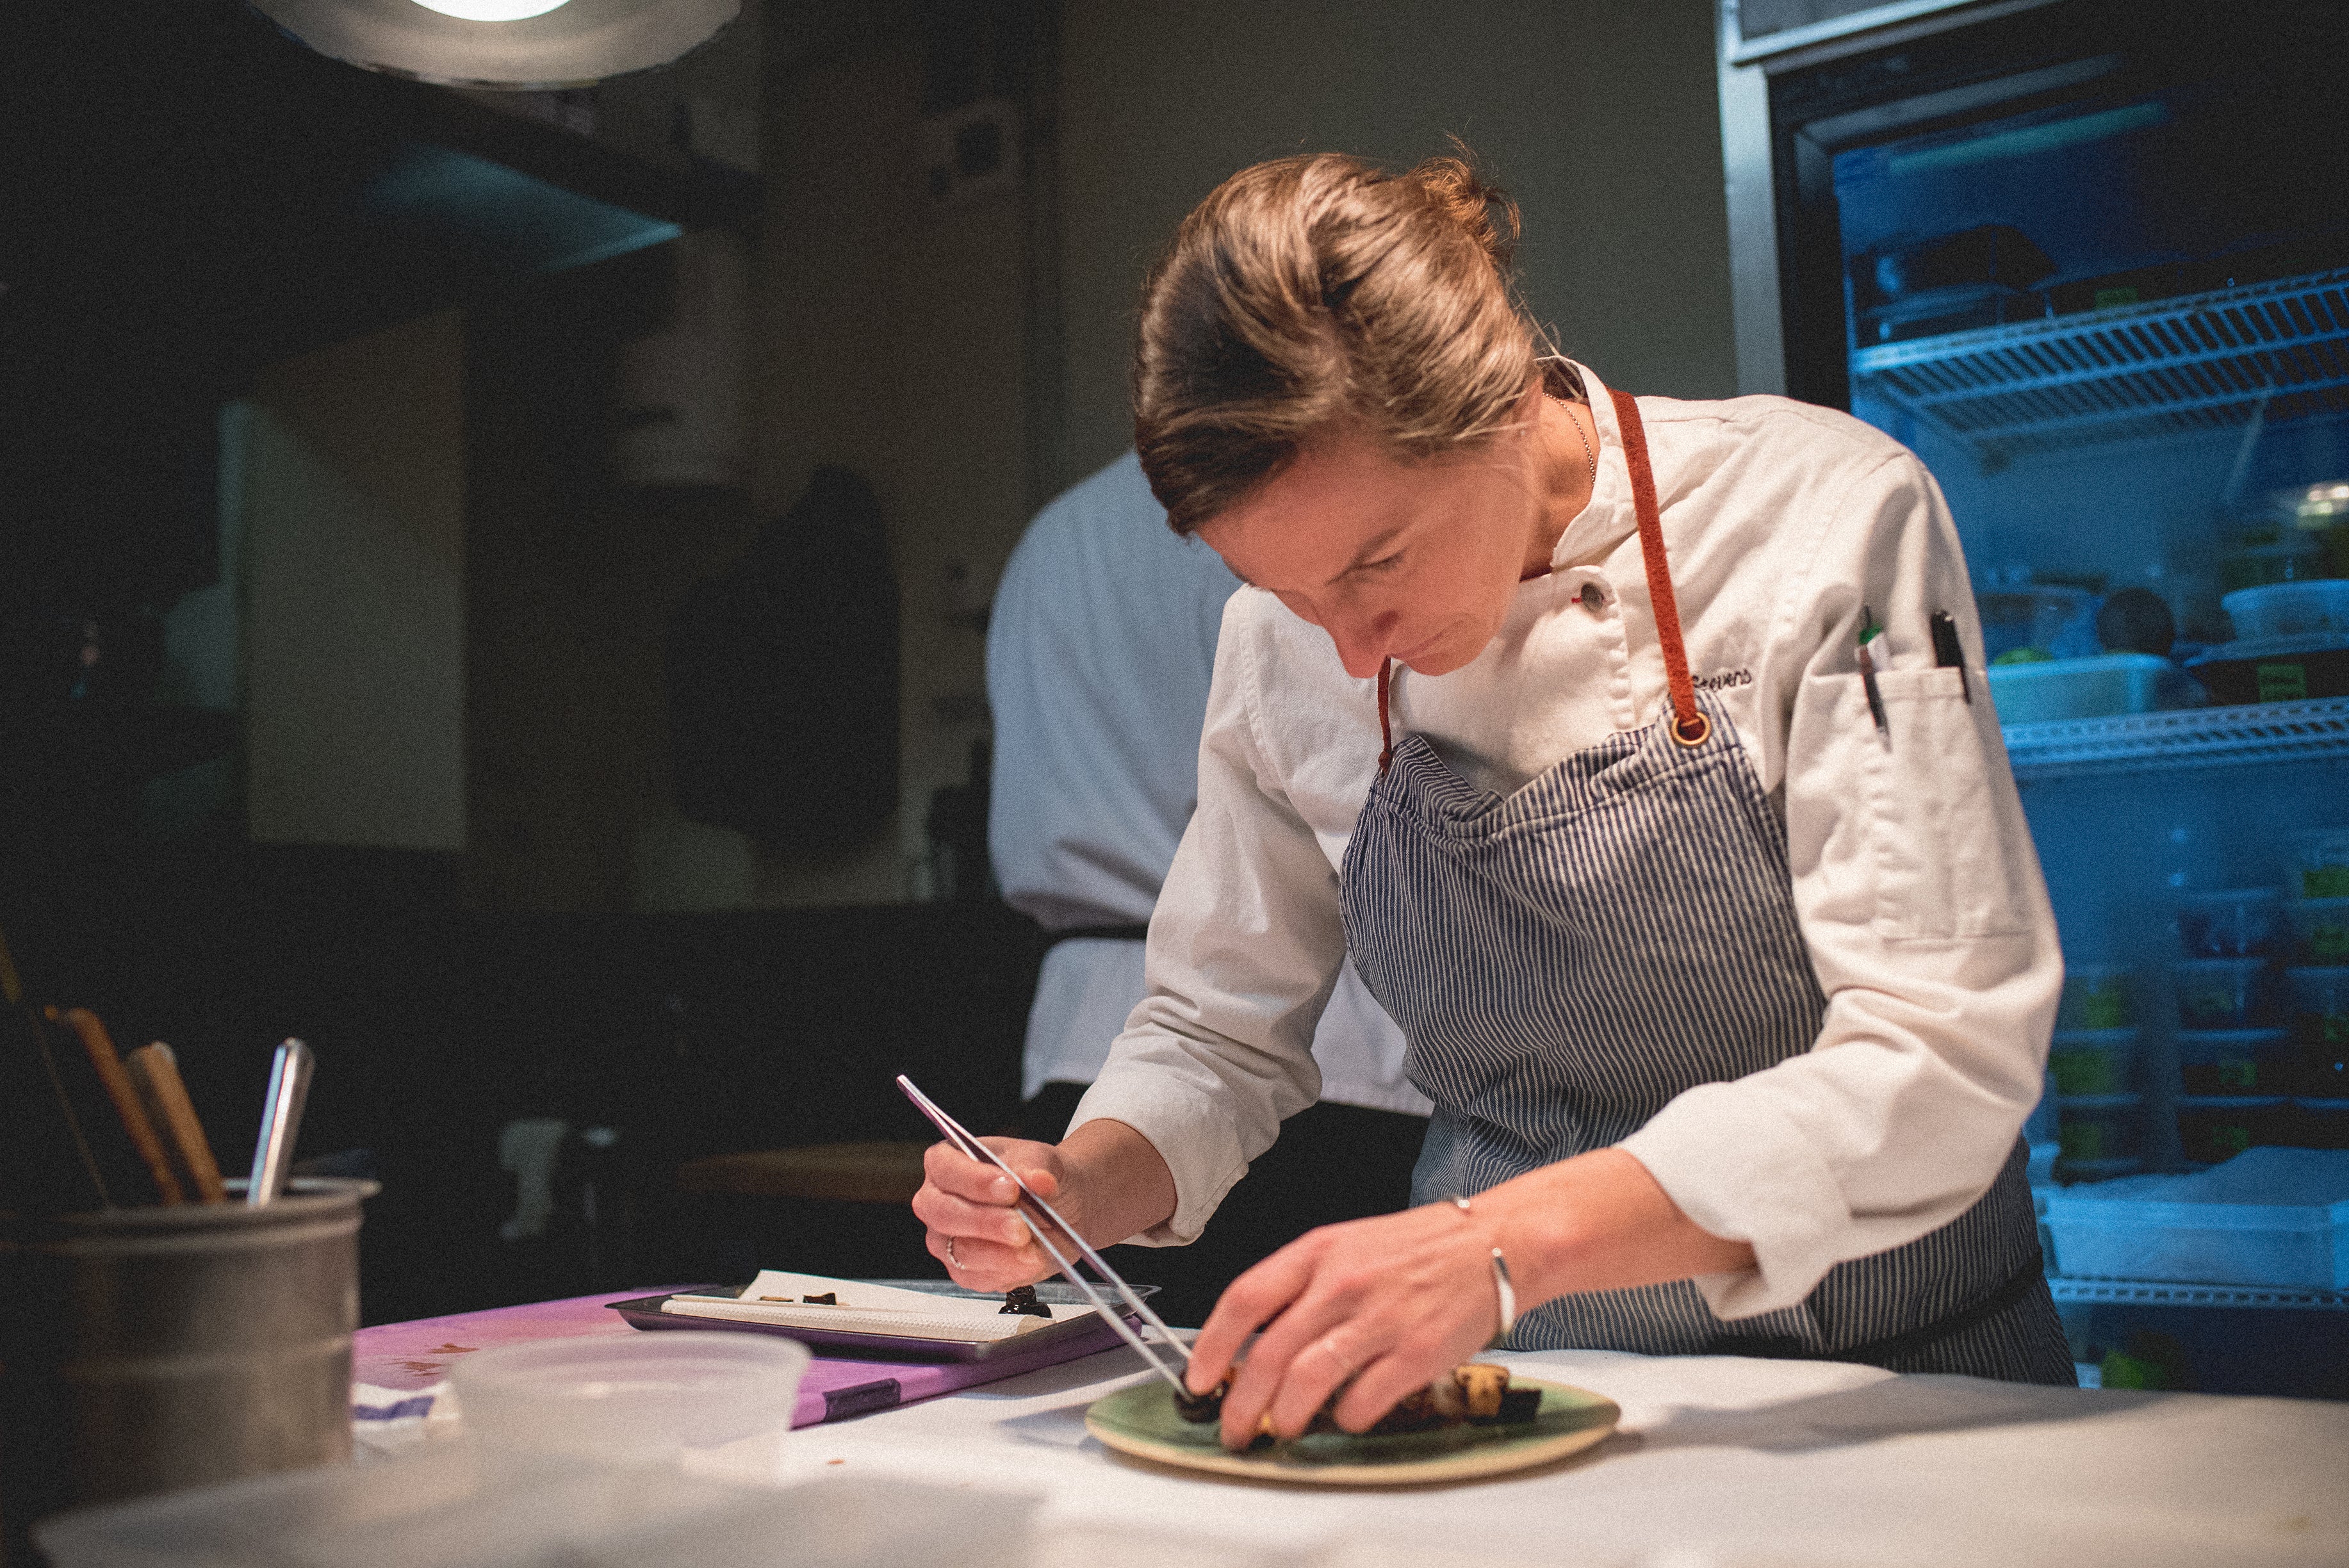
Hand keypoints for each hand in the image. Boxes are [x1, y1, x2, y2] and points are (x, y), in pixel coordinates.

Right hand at [908, 1117, 1180, 1295]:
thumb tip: (1039, 1180)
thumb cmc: (1051, 1178)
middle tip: (1023, 1226)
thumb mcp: (1053, 1165)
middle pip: (939, 1213)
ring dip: (994, 1252)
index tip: (1010, 1186)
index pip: (943, 1167)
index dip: (972, 1180)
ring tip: (1033, 1245)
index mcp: (952, 1162)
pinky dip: (1001, 1274)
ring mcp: (950, 1238)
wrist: (1066, 1205)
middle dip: (983, 1222)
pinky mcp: (966, 1268)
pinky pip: (972, 1278)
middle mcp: (942, 1200)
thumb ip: (1043, 1169)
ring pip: (953, 1250)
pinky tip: (1027, 1264)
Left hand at [1185, 1201, 1501, 1450]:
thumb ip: (1301, 1286)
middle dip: (1242, 1402)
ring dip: (1285, 1416)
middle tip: (1235, 1427)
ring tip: (1282, 1429)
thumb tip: (1257, 1340)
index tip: (1198, 1379)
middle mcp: (1343, 1283)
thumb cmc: (1419, 1248)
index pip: (1244, 1300)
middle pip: (1270, 1353)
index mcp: (1318, 1251)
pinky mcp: (1416, 1353)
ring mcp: (1380, 1318)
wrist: (1494, 1243)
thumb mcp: (1346, 1245)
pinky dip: (1345, 1419)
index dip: (1212, 1346)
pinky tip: (1345, 1417)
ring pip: (1308, 1380)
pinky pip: (1363, 1400)